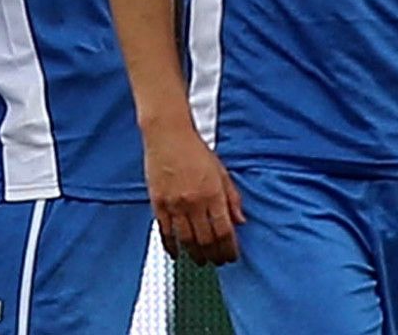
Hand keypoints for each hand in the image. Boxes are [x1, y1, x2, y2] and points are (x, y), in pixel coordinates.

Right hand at [144, 123, 243, 265]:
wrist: (167, 134)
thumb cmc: (194, 149)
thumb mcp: (221, 171)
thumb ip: (232, 197)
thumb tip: (240, 221)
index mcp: (213, 193)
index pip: (224, 231)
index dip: (229, 249)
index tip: (231, 257)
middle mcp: (194, 202)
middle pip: (206, 240)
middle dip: (214, 255)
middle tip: (217, 262)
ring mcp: (174, 204)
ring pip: (186, 239)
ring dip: (195, 254)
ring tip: (200, 261)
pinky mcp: (158, 202)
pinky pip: (165, 231)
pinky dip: (171, 245)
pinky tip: (176, 253)